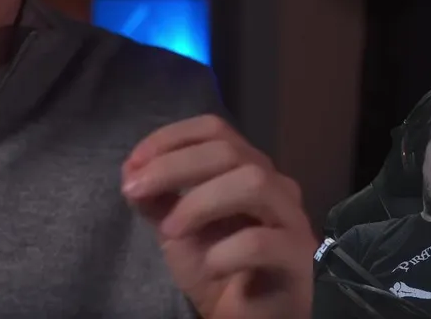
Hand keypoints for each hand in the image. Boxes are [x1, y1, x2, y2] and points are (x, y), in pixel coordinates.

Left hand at [121, 114, 315, 317]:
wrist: (248, 318)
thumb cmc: (217, 267)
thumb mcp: (175, 229)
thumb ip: (156, 198)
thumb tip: (130, 170)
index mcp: (246, 168)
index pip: (214, 130)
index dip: (170, 138)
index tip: (133, 163)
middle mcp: (275, 185)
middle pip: (229, 150)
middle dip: (173, 166)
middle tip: (135, 190)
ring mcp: (292, 220)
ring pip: (253, 183)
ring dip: (199, 202)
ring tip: (170, 232)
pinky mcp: (300, 259)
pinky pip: (263, 242)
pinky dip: (226, 250)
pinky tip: (210, 265)